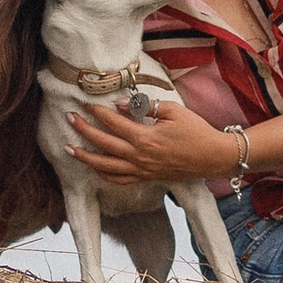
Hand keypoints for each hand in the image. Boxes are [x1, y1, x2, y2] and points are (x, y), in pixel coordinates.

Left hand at [63, 93, 237, 187]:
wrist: (213, 157)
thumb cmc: (196, 132)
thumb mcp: (173, 111)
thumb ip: (146, 107)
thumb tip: (122, 104)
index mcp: (145, 138)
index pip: (113, 123)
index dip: (97, 112)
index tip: (85, 103)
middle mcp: (139, 157)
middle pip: (103, 144)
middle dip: (83, 131)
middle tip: (69, 118)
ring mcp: (141, 170)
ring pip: (105, 167)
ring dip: (85, 158)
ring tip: (70, 149)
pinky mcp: (146, 177)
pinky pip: (119, 179)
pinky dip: (103, 174)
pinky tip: (94, 167)